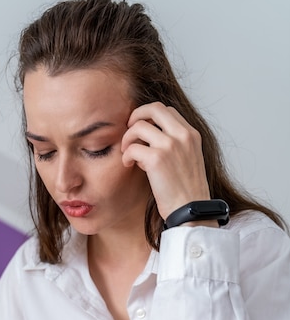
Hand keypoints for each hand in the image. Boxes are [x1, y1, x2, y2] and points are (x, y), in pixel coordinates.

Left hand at [121, 102, 210, 220]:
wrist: (191, 210)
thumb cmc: (187, 192)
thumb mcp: (189, 160)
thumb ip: (176, 145)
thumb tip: (151, 137)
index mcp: (192, 135)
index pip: (168, 111)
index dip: (150, 116)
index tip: (142, 128)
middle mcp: (182, 135)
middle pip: (154, 108)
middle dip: (136, 116)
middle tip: (128, 130)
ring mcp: (170, 145)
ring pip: (139, 126)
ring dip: (127, 138)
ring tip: (127, 153)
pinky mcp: (156, 159)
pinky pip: (132, 148)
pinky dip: (126, 156)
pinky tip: (129, 165)